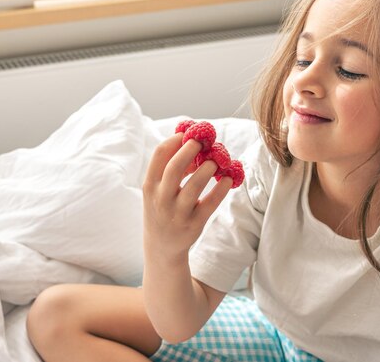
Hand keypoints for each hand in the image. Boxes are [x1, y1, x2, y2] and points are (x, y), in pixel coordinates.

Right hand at [142, 133, 232, 263]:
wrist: (162, 247)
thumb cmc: (162, 208)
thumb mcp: (156, 190)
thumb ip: (169, 168)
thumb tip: (191, 141)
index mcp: (150, 186)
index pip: (160, 155)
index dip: (176, 140)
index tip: (189, 133)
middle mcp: (161, 199)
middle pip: (174, 168)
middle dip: (190, 150)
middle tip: (204, 142)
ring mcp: (177, 213)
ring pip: (194, 186)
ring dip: (208, 169)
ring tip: (216, 161)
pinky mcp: (194, 225)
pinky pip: (210, 204)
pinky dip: (221, 189)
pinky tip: (228, 179)